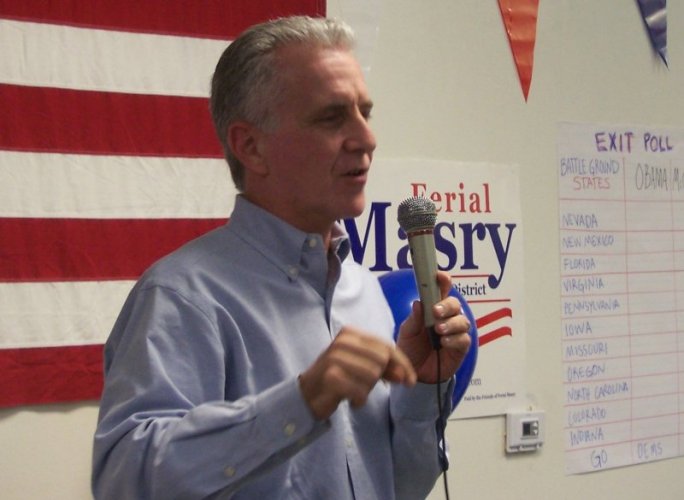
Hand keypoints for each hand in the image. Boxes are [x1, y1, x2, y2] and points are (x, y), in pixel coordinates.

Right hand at [299, 327, 416, 419]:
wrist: (306, 395)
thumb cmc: (337, 379)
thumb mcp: (362, 368)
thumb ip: (384, 367)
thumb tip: (406, 375)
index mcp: (351, 334)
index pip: (386, 346)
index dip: (403, 364)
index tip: (411, 381)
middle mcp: (342, 342)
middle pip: (382, 360)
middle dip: (380, 378)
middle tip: (366, 386)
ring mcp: (335, 358)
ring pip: (372, 376)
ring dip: (367, 390)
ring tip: (354, 391)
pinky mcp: (331, 377)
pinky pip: (361, 391)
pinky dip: (359, 400)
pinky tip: (350, 400)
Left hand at [396, 271, 470, 382]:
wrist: (414, 374)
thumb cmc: (411, 349)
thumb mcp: (407, 333)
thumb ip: (414, 319)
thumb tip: (418, 303)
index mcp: (433, 309)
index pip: (441, 291)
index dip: (443, 281)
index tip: (440, 276)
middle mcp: (447, 318)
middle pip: (454, 304)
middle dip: (447, 305)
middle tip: (436, 311)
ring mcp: (455, 332)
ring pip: (462, 321)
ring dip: (451, 323)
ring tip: (439, 330)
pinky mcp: (460, 348)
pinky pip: (464, 339)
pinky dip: (454, 339)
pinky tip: (444, 342)